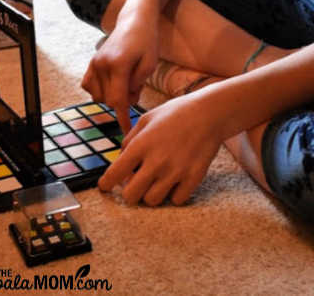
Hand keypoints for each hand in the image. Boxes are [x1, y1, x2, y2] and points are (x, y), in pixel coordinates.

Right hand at [81, 13, 160, 133]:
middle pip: (109, 100)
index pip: (118, 100)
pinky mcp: (91, 63)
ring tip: (126, 81)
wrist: (134, 21)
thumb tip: (125, 100)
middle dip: (123, 100)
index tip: (127, 132)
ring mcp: (94, 64)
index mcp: (118, 65)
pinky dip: (100, 90)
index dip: (123, 118)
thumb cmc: (147, 42)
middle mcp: (101, 65)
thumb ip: (136, 85)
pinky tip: (112, 82)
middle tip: (136, 86)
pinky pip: (89, 87)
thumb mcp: (150, 64)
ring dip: (112, 95)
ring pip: (99, 96)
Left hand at [98, 95, 221, 205]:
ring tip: (156, 182)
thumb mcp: (146, 119)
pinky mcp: (194, 178)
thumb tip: (120, 159)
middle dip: (129, 193)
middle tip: (134, 185)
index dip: (106, 184)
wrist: (209, 113)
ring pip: (152, 201)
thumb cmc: (175, 114)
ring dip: (150, 194)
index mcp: (141, 145)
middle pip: (131, 196)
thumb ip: (130, 140)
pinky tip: (174, 182)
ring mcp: (176, 171)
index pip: (115, 174)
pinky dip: (173, 194)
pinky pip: (177, 200)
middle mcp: (156, 161)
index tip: (105, 187)